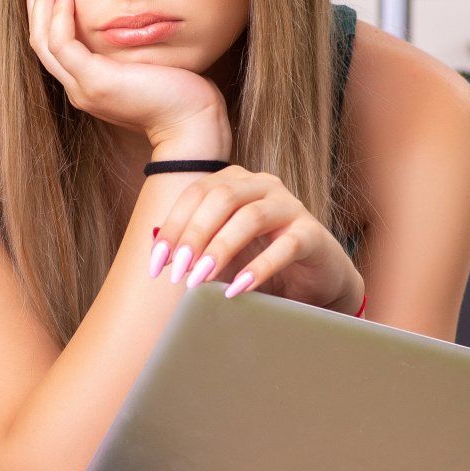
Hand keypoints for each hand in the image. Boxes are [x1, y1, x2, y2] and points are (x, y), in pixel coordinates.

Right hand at [25, 0, 227, 151]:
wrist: (192, 123)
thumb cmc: (179, 92)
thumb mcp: (145, 61)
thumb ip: (126, 45)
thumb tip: (124, 14)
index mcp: (85, 82)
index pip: (51, 39)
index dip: (43, 4)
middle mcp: (76, 87)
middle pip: (38, 35)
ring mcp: (81, 88)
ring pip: (42, 38)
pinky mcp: (94, 83)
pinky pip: (63, 43)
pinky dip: (60, 13)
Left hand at [146, 165, 364, 310]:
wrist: (313, 278)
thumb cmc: (260, 259)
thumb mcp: (222, 253)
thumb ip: (194, 248)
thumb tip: (157, 254)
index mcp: (236, 181)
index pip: (197, 194)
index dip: (173, 227)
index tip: (156, 264)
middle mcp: (263, 185)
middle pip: (222, 198)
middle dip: (194, 236)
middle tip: (178, 272)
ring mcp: (290, 206)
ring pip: (251, 217)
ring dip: (221, 249)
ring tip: (201, 280)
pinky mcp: (312, 233)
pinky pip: (285, 246)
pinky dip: (259, 268)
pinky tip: (238, 288)